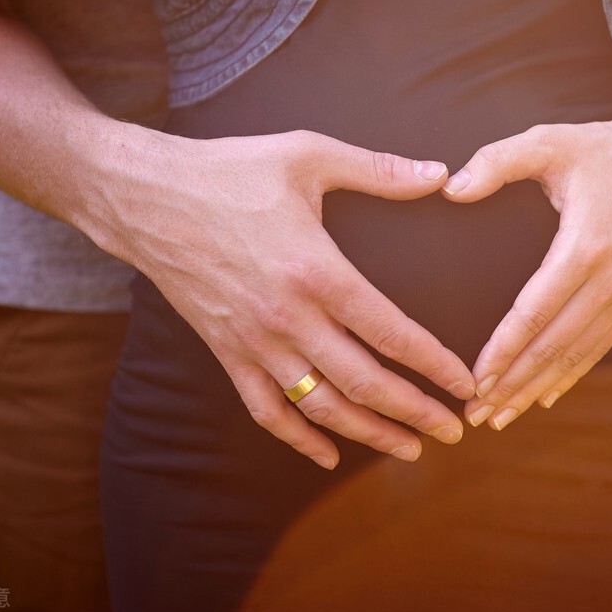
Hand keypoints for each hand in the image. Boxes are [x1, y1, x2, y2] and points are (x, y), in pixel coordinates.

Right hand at [98, 128, 475, 468]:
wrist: (145, 197)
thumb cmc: (228, 171)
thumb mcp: (306, 156)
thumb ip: (377, 170)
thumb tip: (440, 173)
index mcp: (317, 270)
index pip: (391, 332)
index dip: (434, 364)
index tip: (466, 384)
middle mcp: (289, 317)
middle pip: (364, 383)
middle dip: (416, 412)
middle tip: (454, 431)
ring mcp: (255, 341)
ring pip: (320, 407)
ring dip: (369, 434)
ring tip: (411, 449)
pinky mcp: (227, 352)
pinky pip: (266, 409)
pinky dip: (298, 438)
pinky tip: (327, 456)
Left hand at [441, 117, 611, 430]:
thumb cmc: (598, 150)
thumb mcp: (546, 141)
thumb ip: (496, 161)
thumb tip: (451, 189)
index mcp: (585, 246)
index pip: (536, 311)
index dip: (504, 350)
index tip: (474, 379)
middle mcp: (610, 280)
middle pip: (554, 344)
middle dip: (513, 383)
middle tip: (474, 415)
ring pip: (575, 355)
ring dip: (536, 388)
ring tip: (499, 417)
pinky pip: (597, 348)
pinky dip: (569, 376)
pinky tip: (544, 397)